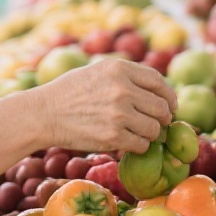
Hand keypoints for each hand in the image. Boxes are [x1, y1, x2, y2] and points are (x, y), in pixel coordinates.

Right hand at [36, 58, 177, 155]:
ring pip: (154, 129)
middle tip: (157, 123)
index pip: (158, 82)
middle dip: (163, 118)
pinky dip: (138, 146)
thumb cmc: (70, 92)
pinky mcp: (112, 136)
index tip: (170, 105)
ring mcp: (118, 113)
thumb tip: (159, 90)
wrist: (44, 114)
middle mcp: (122, 89)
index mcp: (119, 69)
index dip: (169, 95)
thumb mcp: (98, 70)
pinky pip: (141, 145)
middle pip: (161, 107)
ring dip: (150, 134)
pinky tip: (127, 142)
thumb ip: (126, 75)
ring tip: (139, 133)